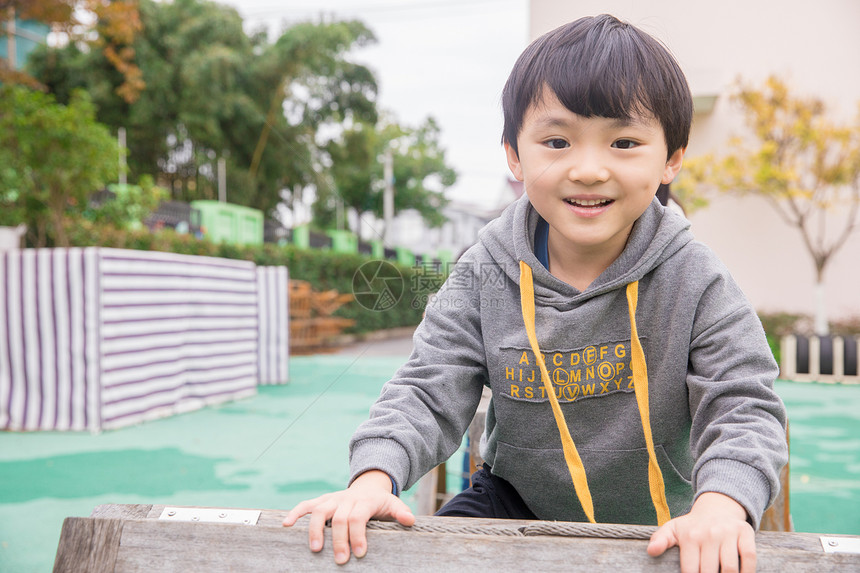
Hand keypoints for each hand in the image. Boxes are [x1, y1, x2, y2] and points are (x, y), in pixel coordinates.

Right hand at [282, 470, 414, 564]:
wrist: (369, 486)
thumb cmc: (380, 503)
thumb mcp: (393, 505)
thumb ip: (401, 512)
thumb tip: (409, 520)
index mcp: (364, 501)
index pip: (358, 517)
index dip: (357, 535)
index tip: (359, 553)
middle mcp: (346, 499)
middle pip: (339, 517)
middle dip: (339, 540)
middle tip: (341, 561)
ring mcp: (332, 499)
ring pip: (319, 510)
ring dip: (315, 530)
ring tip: (316, 550)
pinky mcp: (321, 501)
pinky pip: (306, 505)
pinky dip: (295, 513)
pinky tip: (286, 525)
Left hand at [647, 492, 755, 572]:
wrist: (716, 509)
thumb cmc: (692, 527)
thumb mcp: (673, 529)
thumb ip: (660, 540)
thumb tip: (650, 552)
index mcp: (690, 536)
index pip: (690, 570)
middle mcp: (709, 534)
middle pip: (710, 571)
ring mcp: (728, 533)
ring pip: (730, 568)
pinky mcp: (745, 533)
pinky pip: (749, 557)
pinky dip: (747, 572)